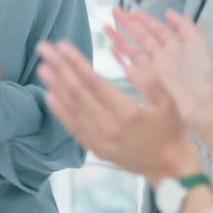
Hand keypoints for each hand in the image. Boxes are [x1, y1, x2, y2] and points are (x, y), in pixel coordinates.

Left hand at [38, 39, 197, 183]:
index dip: (76, 63)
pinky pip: (72, 126)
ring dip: (55, 86)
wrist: (168, 166)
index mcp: (127, 112)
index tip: (63, 45)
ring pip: (72, 109)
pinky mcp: (94, 148)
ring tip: (42, 67)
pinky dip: (59, 110)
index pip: (94, 83)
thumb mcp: (168, 102)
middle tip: (44, 49)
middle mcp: (108, 126)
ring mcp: (99, 139)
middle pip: (78, 93)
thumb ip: (149, 80)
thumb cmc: (170, 129)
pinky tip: (48, 94)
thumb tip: (126, 63)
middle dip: (59, 68)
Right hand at [109, 8, 212, 138]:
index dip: (144, 19)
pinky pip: (131, 67)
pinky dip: (121, 59)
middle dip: (128, 24)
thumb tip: (168, 12)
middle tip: (115, 13)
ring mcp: (155, 68)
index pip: (157, 28)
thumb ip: (183, 24)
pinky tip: (113, 51)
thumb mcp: (196, 41)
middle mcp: (164, 55)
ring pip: (134, 50)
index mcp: (176, 45)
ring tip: (107, 28)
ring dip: (120, 39)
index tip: (132, 11)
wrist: (200, 99)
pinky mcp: (148, 81)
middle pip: (142, 37)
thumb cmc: (201, 72)